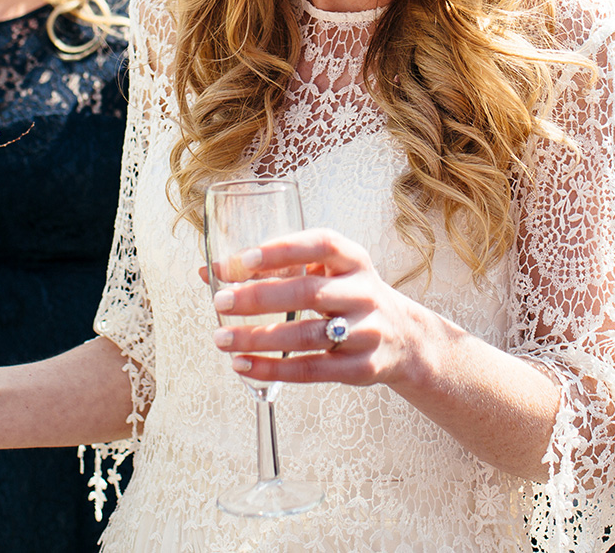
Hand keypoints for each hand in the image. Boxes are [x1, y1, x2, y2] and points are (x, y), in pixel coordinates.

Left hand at [203, 227, 436, 389]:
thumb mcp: (325, 273)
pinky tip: (242, 365)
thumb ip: (273, 269)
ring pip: (307, 335)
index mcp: (353, 260)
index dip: (283, 250)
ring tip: (221, 338)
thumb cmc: (348, 296)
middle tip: (220, 301)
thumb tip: (208, 271)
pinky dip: (273, 368)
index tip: (244, 259)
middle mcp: (364, 292)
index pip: (321, 244)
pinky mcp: (363, 367)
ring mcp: (367, 331)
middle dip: (260, 297)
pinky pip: (312, 370)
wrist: (405, 338)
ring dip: (259, 337)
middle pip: (309, 292)